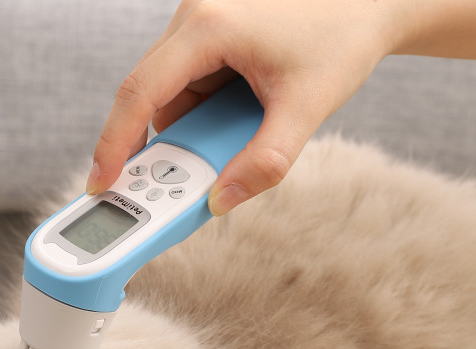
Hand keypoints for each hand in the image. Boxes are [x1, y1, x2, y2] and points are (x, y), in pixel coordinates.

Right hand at [87, 0, 403, 214]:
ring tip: (238, 137)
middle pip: (151, 92)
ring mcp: (203, 18)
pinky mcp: (214, 28)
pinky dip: (206, 109)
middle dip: (163, 142)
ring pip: (172, 88)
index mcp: (208, 26)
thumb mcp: (306, 109)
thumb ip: (264, 163)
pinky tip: (243, 115)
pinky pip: (192, 79)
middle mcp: (195, 15)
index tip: (101, 182)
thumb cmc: (343, 39)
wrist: (374, 0)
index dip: (114, 143)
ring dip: (192, 125)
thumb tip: (220, 202)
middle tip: (177, 181)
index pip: (139, 92)